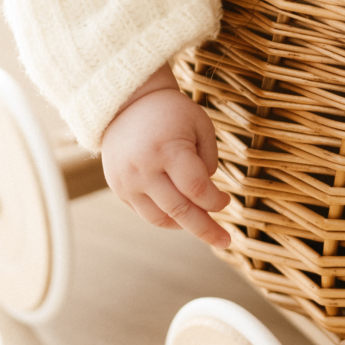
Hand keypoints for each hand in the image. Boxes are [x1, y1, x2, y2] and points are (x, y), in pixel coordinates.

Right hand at [101, 64, 230, 246]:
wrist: (126, 103)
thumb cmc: (171, 113)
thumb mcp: (200, 125)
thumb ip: (208, 160)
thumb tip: (206, 197)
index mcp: (167, 150)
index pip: (196, 189)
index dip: (215, 201)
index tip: (226, 201)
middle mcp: (144, 169)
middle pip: (180, 211)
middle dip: (206, 229)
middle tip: (225, 241)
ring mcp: (127, 181)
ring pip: (161, 218)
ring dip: (184, 225)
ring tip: (201, 224)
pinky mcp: (118, 188)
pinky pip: (145, 213)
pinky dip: (165, 218)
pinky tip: (180, 215)